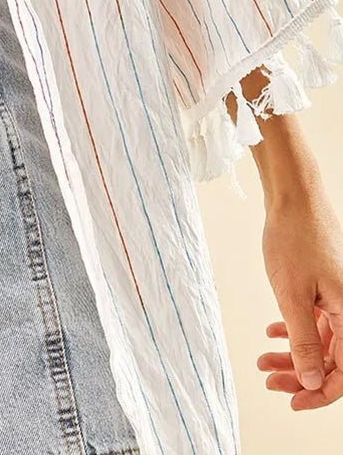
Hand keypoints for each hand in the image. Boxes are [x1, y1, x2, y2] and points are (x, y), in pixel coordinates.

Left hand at [257, 189, 342, 408]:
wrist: (293, 196)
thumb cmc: (294, 237)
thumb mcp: (293, 295)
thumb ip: (303, 341)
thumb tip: (312, 380)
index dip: (320, 393)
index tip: (292, 402)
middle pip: (332, 358)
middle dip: (301, 374)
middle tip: (269, 379)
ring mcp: (340, 297)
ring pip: (321, 339)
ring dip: (294, 352)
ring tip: (263, 360)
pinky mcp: (327, 285)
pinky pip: (316, 318)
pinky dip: (295, 329)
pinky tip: (273, 333)